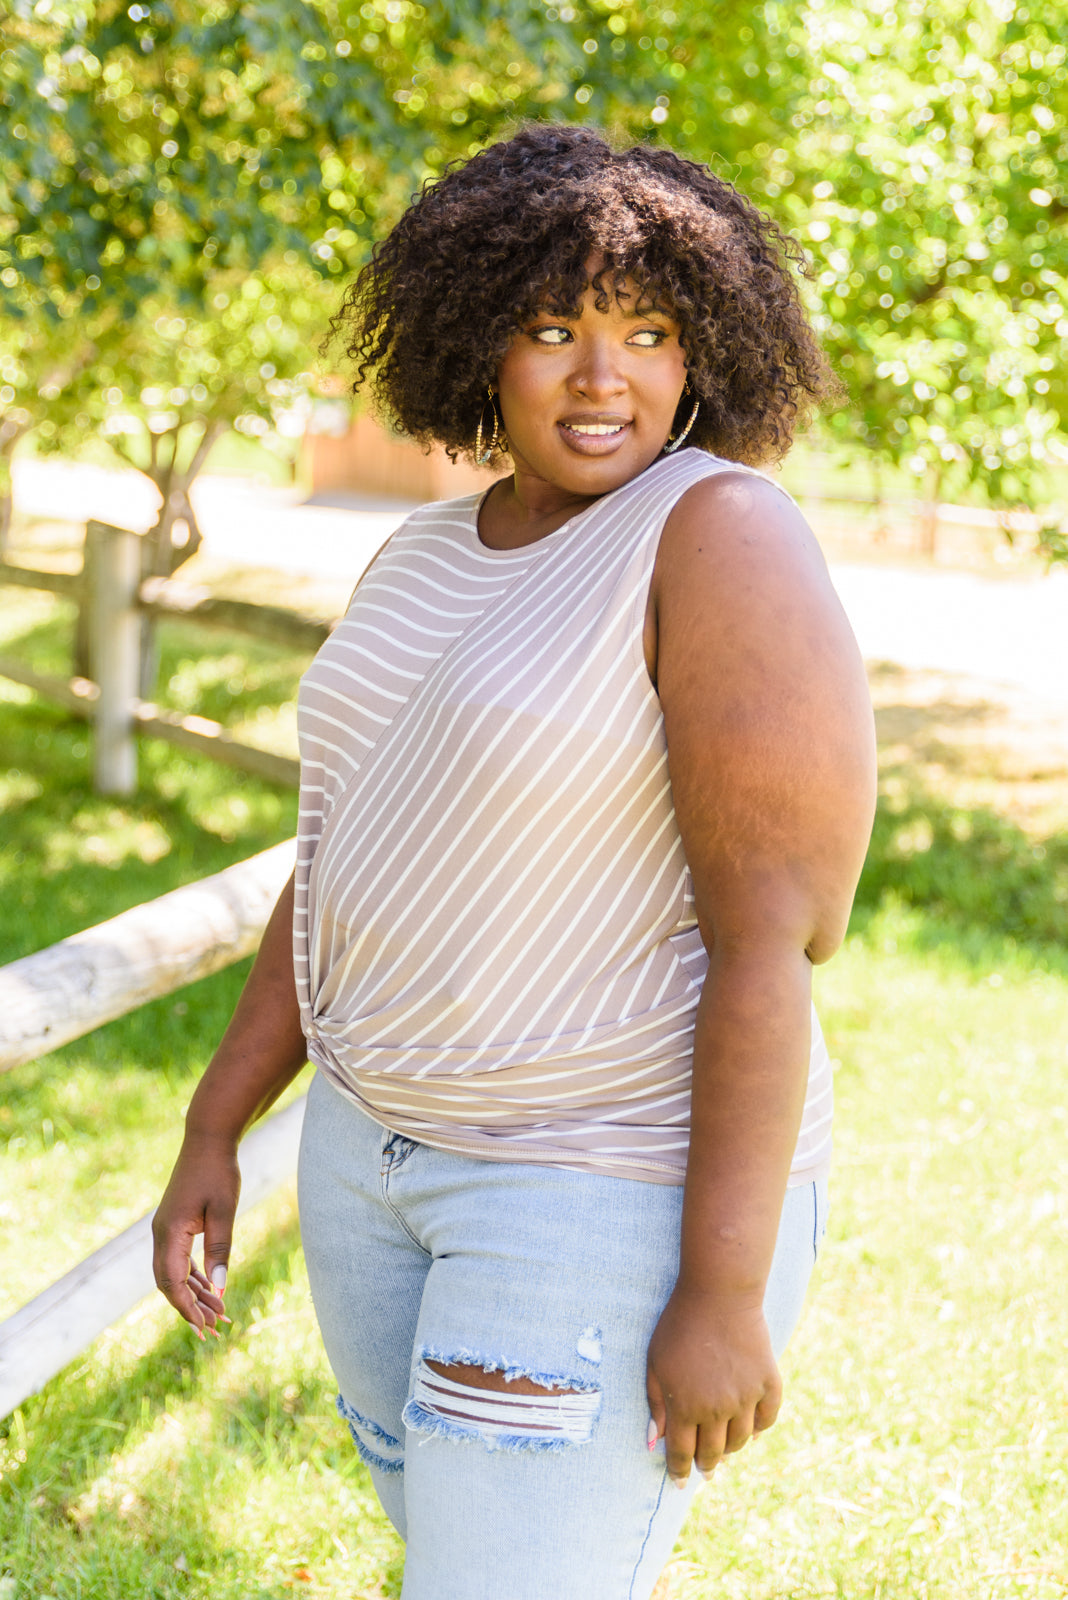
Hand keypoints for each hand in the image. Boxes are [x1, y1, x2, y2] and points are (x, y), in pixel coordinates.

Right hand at [152, 1133, 240, 1337]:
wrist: (208, 1139)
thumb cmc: (218, 1172)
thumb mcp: (223, 1210)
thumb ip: (220, 1248)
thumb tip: (220, 1288)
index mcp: (169, 1233)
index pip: (172, 1282)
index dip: (187, 1308)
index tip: (205, 1328)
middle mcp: (161, 1234)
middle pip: (169, 1283)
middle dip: (190, 1307)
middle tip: (215, 1329)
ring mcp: (165, 1229)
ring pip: (174, 1273)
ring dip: (194, 1294)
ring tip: (218, 1315)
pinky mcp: (174, 1224)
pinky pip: (180, 1260)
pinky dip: (194, 1277)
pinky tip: (210, 1289)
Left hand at [646, 1284, 781, 1486]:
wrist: (719, 1294)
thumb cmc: (679, 1325)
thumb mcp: (655, 1362)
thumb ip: (655, 1403)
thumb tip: (653, 1442)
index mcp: (685, 1405)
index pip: (682, 1453)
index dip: (679, 1471)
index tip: (679, 1482)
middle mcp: (717, 1409)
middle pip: (712, 1453)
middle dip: (705, 1465)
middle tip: (704, 1469)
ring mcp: (746, 1398)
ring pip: (740, 1442)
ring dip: (730, 1449)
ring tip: (724, 1448)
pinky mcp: (768, 1383)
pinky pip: (766, 1420)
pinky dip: (758, 1430)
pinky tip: (749, 1430)